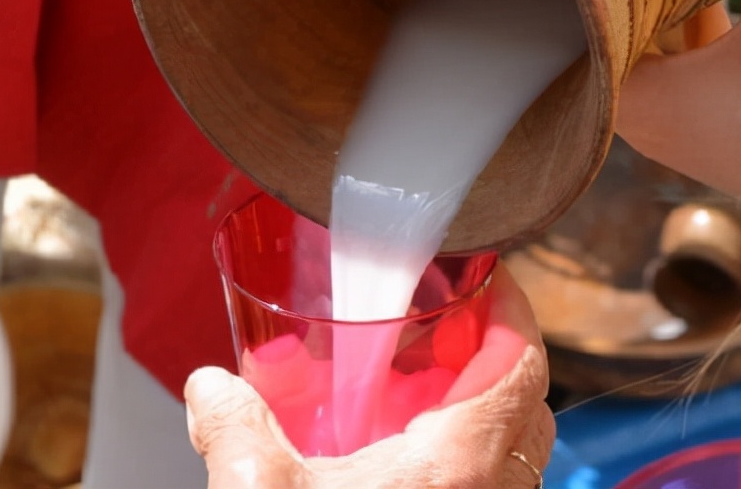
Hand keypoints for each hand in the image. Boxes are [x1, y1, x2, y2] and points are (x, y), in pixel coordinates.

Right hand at [185, 264, 553, 487]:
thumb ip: (233, 429)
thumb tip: (210, 386)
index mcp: (459, 465)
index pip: (523, 364)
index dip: (515, 309)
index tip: (490, 277)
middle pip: (530, 406)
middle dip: (499, 356)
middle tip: (453, 330)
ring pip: (518, 455)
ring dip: (488, 412)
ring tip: (431, 391)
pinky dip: (471, 461)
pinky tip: (411, 463)